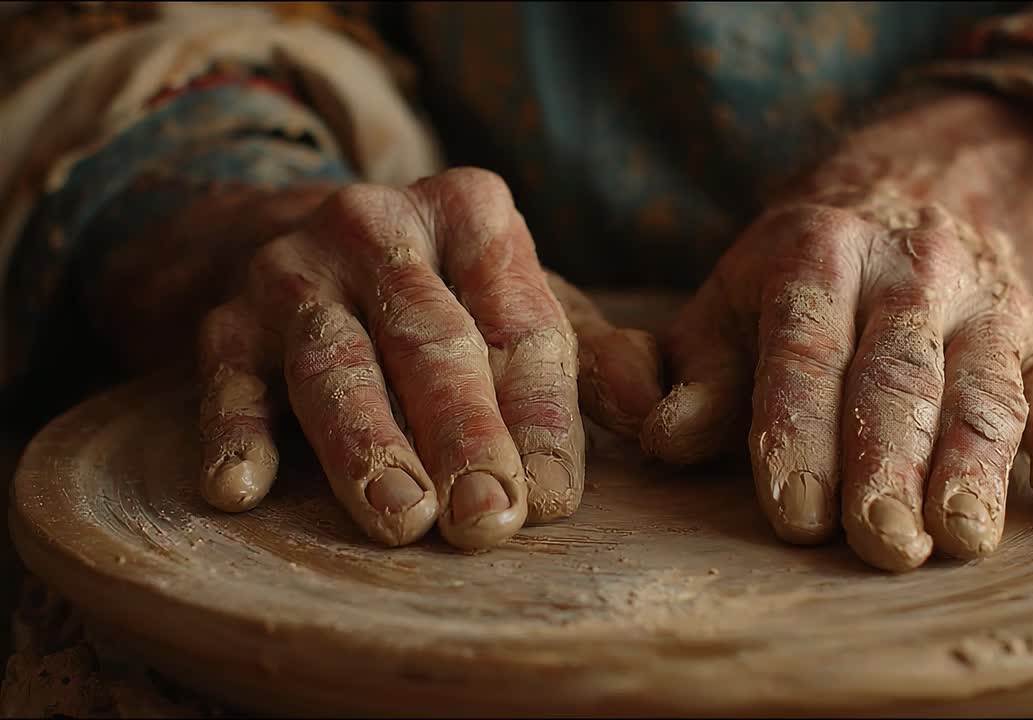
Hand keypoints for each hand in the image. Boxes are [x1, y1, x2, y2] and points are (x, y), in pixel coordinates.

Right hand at [196, 169, 661, 549]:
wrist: (298, 245)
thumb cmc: (441, 296)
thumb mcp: (523, 307)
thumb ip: (597, 361)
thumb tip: (657, 421)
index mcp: (473, 215)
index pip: (520, 327)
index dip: (540, 416)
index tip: (553, 500)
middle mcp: (381, 226)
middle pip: (432, 340)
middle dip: (464, 434)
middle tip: (487, 519)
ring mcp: (296, 269)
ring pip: (336, 363)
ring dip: (368, 446)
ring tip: (401, 519)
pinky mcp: (224, 320)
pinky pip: (228, 380)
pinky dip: (234, 432)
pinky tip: (241, 488)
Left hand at [640, 186, 1032, 571]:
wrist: (911, 204)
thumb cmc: (795, 295)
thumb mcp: (725, 313)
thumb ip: (680, 375)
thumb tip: (654, 433)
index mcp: (817, 253)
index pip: (805, 347)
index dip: (798, 430)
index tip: (793, 512)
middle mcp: (911, 268)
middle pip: (899, 373)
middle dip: (888, 460)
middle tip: (880, 543)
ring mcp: (990, 301)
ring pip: (985, 388)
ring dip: (976, 466)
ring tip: (959, 537)